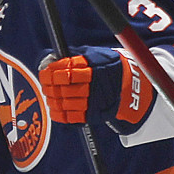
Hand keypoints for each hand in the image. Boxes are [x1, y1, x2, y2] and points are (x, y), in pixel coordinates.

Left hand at [38, 46, 154, 133]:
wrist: (128, 84)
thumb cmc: (103, 66)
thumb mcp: (92, 56)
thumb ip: (72, 57)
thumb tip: (50, 60)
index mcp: (94, 68)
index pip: (68, 71)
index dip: (53, 72)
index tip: (45, 71)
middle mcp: (94, 85)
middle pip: (65, 88)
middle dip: (50, 86)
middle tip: (45, 83)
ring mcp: (94, 101)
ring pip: (66, 103)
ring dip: (52, 99)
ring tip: (48, 94)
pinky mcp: (93, 114)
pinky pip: (72, 117)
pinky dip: (59, 114)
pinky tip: (54, 107)